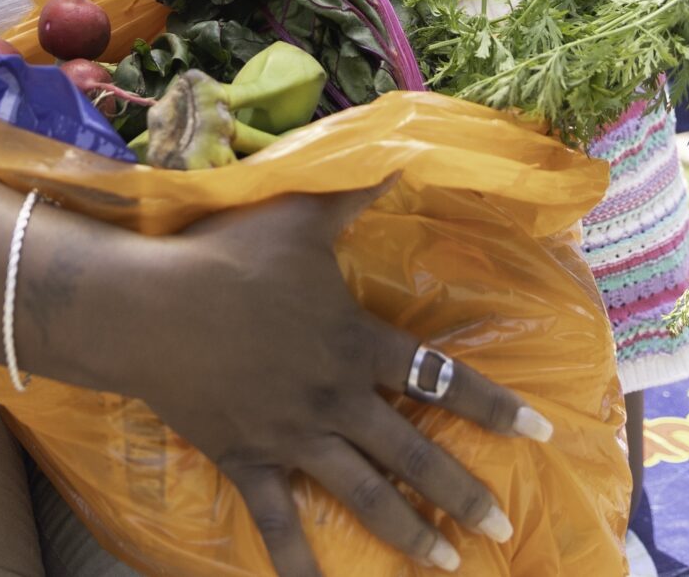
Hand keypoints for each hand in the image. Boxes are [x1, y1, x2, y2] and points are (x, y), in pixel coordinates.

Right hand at [107, 185, 542, 575]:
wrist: (147, 308)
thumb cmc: (227, 256)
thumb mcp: (299, 215)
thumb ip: (356, 190)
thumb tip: (403, 153)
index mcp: (357, 343)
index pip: (440, 377)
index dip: (494, 404)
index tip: (541, 431)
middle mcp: (336, 398)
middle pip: (413, 451)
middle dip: (463, 491)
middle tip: (503, 526)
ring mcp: (292, 436)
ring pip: (363, 493)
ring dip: (408, 531)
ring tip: (448, 562)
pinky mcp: (247, 459)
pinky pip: (277, 520)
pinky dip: (298, 561)